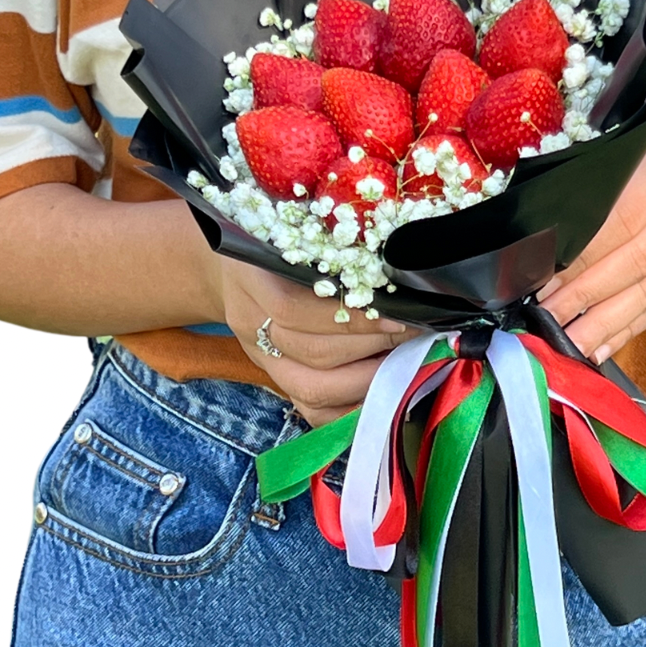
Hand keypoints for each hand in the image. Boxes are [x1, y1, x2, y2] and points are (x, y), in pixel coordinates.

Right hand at [215, 259, 413, 424]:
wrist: (232, 272)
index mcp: (251, 279)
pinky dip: (352, 409)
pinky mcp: (276, 383)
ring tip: (404, 362)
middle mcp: (251, 324)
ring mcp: (261, 359)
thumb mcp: (294, 234)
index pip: (295, 311)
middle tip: (414, 337)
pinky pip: (313, 412)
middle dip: (373, 348)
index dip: (352, 320)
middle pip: (313, 353)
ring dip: (368, 381)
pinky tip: (383, 391)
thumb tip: (396, 274)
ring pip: (313, 390)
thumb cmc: (275, 244)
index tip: (399, 316)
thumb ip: (332, 249)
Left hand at [538, 103, 645, 363]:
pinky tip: (600, 346)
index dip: (579, 256)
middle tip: (544, 319)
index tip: (539, 281)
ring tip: (567, 344)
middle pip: (639, 260)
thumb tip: (537, 243)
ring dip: (606, 323)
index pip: (621, 218)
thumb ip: (592, 186)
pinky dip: (630, 328)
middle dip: (586, 296)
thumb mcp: (631, 148)